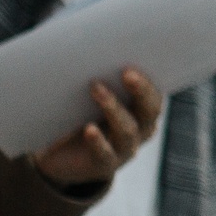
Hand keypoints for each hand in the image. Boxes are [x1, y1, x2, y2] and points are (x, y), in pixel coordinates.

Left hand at [29, 66, 161, 187]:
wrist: (60, 158)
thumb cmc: (78, 117)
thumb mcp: (91, 97)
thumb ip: (101, 80)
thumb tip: (92, 50)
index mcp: (142, 112)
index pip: (155, 96)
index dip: (149, 82)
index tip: (133, 65)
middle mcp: (140, 131)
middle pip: (150, 111)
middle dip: (141, 91)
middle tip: (126, 72)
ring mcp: (124, 150)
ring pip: (128, 130)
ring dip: (113, 107)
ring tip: (96, 87)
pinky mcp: (103, 166)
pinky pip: (105, 154)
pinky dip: (98, 141)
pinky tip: (89, 129)